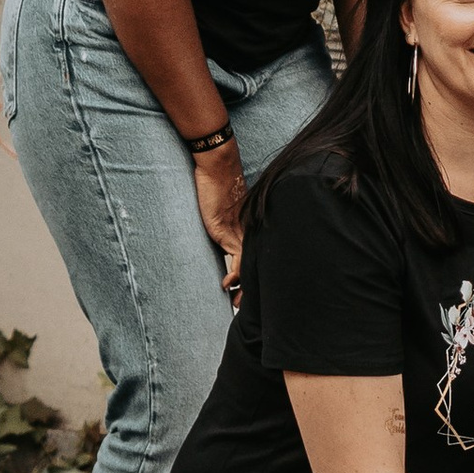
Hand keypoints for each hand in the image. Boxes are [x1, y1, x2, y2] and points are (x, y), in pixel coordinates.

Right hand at [192, 143, 247, 292]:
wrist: (217, 166)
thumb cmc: (219, 183)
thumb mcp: (224, 208)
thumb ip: (227, 224)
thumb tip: (225, 237)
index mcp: (248, 228)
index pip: (256, 257)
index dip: (256, 275)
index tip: (250, 293)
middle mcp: (247, 232)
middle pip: (256, 264)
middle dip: (253, 287)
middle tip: (246, 306)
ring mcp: (238, 232)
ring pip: (249, 265)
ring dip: (244, 286)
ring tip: (238, 302)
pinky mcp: (225, 231)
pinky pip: (236, 257)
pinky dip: (235, 273)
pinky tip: (228, 284)